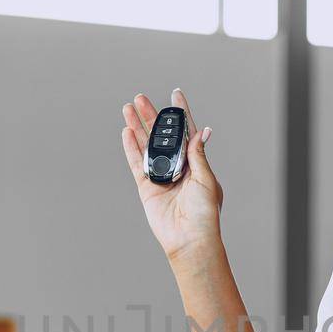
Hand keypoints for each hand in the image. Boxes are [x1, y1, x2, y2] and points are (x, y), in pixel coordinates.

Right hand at [120, 88, 220, 262]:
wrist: (190, 239)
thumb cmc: (204, 214)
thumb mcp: (206, 179)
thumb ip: (198, 154)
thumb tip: (201, 131)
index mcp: (195, 163)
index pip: (186, 132)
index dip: (180, 113)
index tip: (175, 93)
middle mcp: (177, 167)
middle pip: (161, 135)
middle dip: (152, 116)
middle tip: (141, 98)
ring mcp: (160, 176)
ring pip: (146, 145)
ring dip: (137, 126)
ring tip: (129, 108)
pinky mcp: (147, 187)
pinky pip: (136, 163)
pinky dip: (130, 147)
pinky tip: (126, 131)